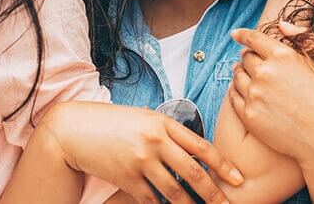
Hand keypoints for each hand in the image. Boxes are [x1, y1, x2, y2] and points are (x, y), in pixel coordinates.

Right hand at [41, 101, 242, 203]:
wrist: (75, 129)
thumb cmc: (113, 122)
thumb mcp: (144, 118)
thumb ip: (168, 132)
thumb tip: (195, 151)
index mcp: (163, 123)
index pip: (201, 146)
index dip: (222, 165)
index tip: (237, 179)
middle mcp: (154, 142)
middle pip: (193, 173)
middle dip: (213, 194)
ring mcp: (140, 162)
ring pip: (175, 192)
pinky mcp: (126, 179)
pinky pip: (152, 200)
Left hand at [229, 24, 313, 169]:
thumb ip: (301, 38)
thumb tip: (281, 25)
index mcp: (282, 56)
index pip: (253, 39)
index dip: (242, 35)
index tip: (235, 34)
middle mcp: (265, 72)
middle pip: (245, 57)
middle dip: (248, 57)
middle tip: (252, 61)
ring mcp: (255, 95)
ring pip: (237, 76)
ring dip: (241, 73)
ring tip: (248, 76)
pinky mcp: (249, 115)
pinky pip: (233, 96)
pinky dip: (236, 91)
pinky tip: (244, 92)